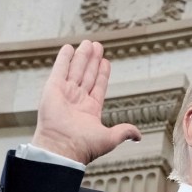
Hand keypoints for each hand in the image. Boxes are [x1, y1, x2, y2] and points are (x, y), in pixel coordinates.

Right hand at [31, 40, 141, 164]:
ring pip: (76, 70)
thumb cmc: (84, 146)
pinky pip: (59, 70)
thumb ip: (124, 132)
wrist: (63, 148)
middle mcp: (77, 100)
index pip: (98, 86)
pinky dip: (64, 59)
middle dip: (92, 60)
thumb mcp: (110, 138)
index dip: (102, 74)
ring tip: (89, 43)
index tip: (106, 62)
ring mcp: (65, 94)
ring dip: (82, 56)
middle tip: (97, 46)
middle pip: (87, 75)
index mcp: (90, 110)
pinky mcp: (52, 89)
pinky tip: (69, 48)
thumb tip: (138, 136)